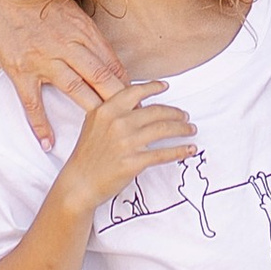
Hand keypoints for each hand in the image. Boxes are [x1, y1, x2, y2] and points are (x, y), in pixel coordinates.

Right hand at [0, 0, 130, 149]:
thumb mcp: (70, 10)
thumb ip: (88, 34)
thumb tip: (107, 58)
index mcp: (81, 29)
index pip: (111, 61)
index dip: (128, 83)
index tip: (139, 98)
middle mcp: (65, 45)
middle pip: (100, 77)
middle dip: (121, 100)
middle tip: (134, 119)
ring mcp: (42, 60)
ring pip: (75, 90)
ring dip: (93, 110)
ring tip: (107, 129)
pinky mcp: (21, 72)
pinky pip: (33, 104)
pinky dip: (41, 125)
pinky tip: (49, 142)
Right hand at [58, 82, 199, 213]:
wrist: (79, 183)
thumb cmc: (86, 155)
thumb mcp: (93, 124)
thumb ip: (113, 112)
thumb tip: (139, 105)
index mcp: (106, 110)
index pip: (135, 91)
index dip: (153, 87)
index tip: (165, 86)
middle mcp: (117, 123)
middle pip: (156, 111)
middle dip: (175, 113)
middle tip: (185, 116)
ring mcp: (126, 142)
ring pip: (163, 129)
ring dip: (182, 129)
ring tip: (190, 129)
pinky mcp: (134, 162)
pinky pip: (164, 153)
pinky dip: (180, 150)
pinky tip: (189, 149)